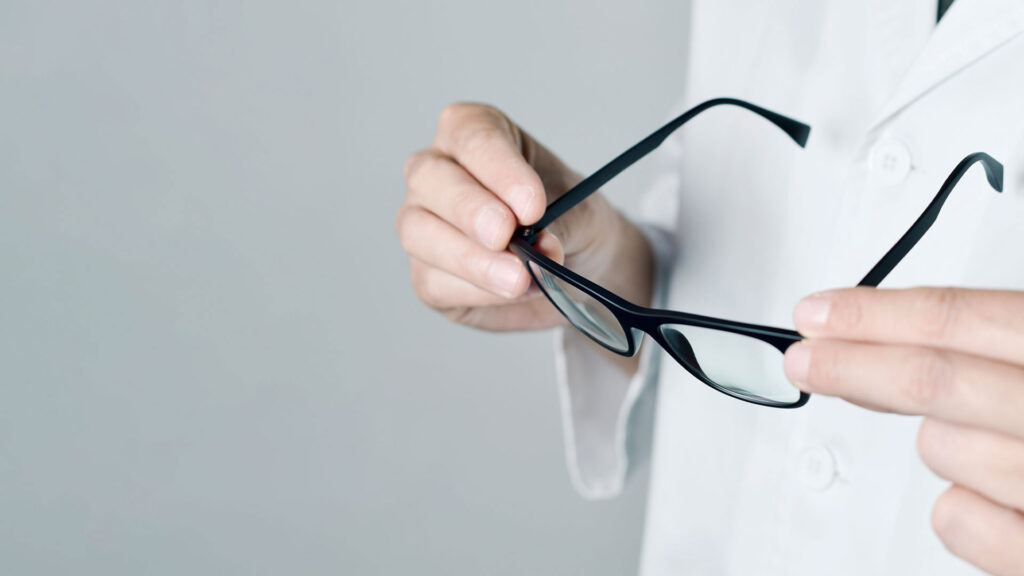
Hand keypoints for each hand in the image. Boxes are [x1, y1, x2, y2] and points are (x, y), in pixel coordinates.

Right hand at [397, 103, 652, 331]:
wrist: (578, 265)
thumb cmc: (570, 220)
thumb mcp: (580, 211)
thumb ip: (558, 224)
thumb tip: (537, 247)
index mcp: (473, 133)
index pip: (474, 137)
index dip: (501, 170)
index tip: (532, 206)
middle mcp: (437, 171)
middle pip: (430, 178)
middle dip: (470, 209)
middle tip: (505, 235)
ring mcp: (421, 222)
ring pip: (418, 232)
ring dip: (470, 259)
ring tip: (518, 278)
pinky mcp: (426, 273)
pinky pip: (433, 281)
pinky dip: (476, 291)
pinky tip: (512, 292)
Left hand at [784, 287, 1023, 575]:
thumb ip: (1005, 343)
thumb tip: (904, 331)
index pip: (964, 317)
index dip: (876, 313)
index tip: (819, 313)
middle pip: (937, 381)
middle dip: (855, 366)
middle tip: (807, 360)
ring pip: (943, 452)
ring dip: (940, 441)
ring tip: (989, 440)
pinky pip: (959, 522)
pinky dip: (959, 507)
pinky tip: (997, 498)